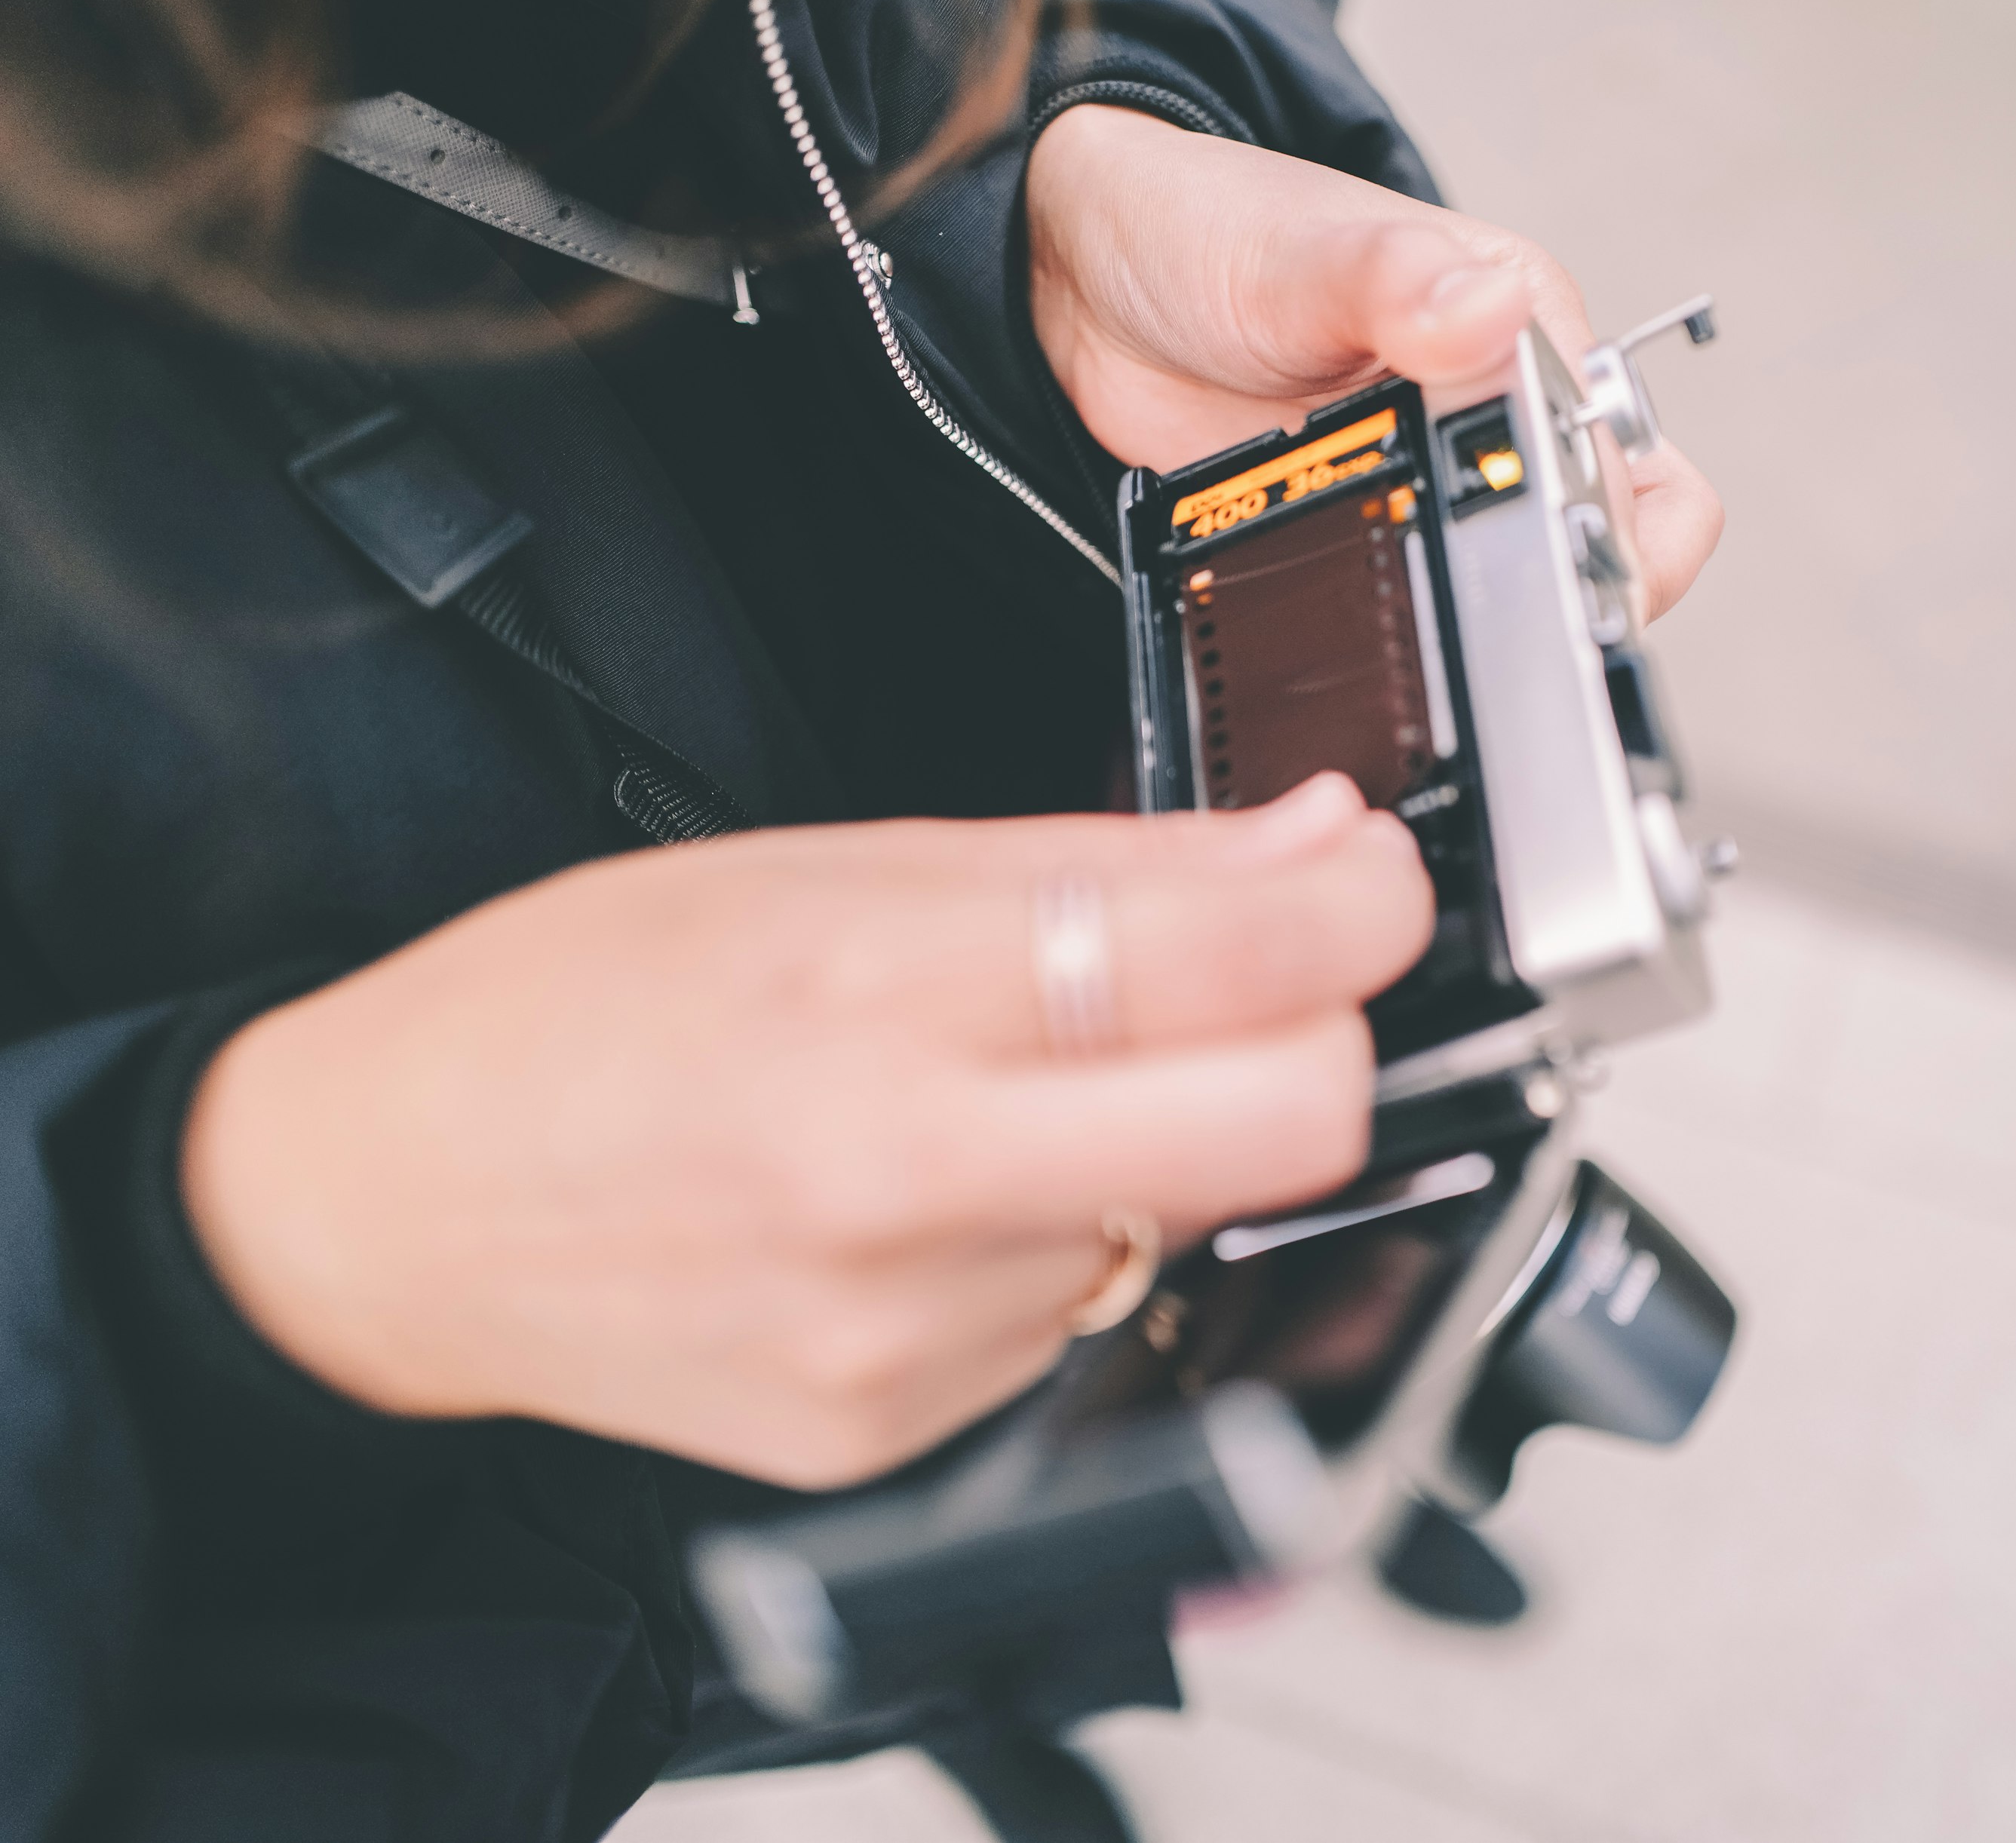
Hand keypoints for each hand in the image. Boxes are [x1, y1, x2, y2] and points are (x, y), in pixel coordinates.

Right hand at [181, 774, 1430, 1487]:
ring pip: (1181, 1220)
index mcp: (880, 995)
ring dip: (1154, 1143)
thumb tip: (1303, 846)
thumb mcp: (826, 868)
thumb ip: (1099, 866)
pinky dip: (1055, 1239)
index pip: (1233, 962)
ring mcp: (902, 1333)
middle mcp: (899, 1178)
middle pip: (1284, 1127)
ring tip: (997, 1093)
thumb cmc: (572, 1010)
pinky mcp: (894, 1432)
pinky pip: (1074, 1318)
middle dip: (1320, 1042)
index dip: (1358, 906)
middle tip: (1262, 993)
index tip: (1370, 881)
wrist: (381, 1205)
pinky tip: (936, 1195)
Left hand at [1027, 105, 1725, 620]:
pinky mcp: (1372, 524)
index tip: (1550, 573)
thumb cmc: (1208, 228)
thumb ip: (1394, 282)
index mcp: (1521, 325)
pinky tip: (1357, 612)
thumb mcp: (1296, 254)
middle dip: (1566, 596)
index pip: (1628, 465)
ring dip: (1485, 615)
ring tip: (1416, 605)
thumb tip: (1492, 308)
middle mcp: (1497, 403)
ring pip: (1519, 583)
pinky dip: (1406, 622)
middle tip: (1495, 618)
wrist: (1089, 279)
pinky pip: (1421, 600)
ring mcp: (1435, 473)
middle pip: (1603, 543)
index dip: (1606, 536)